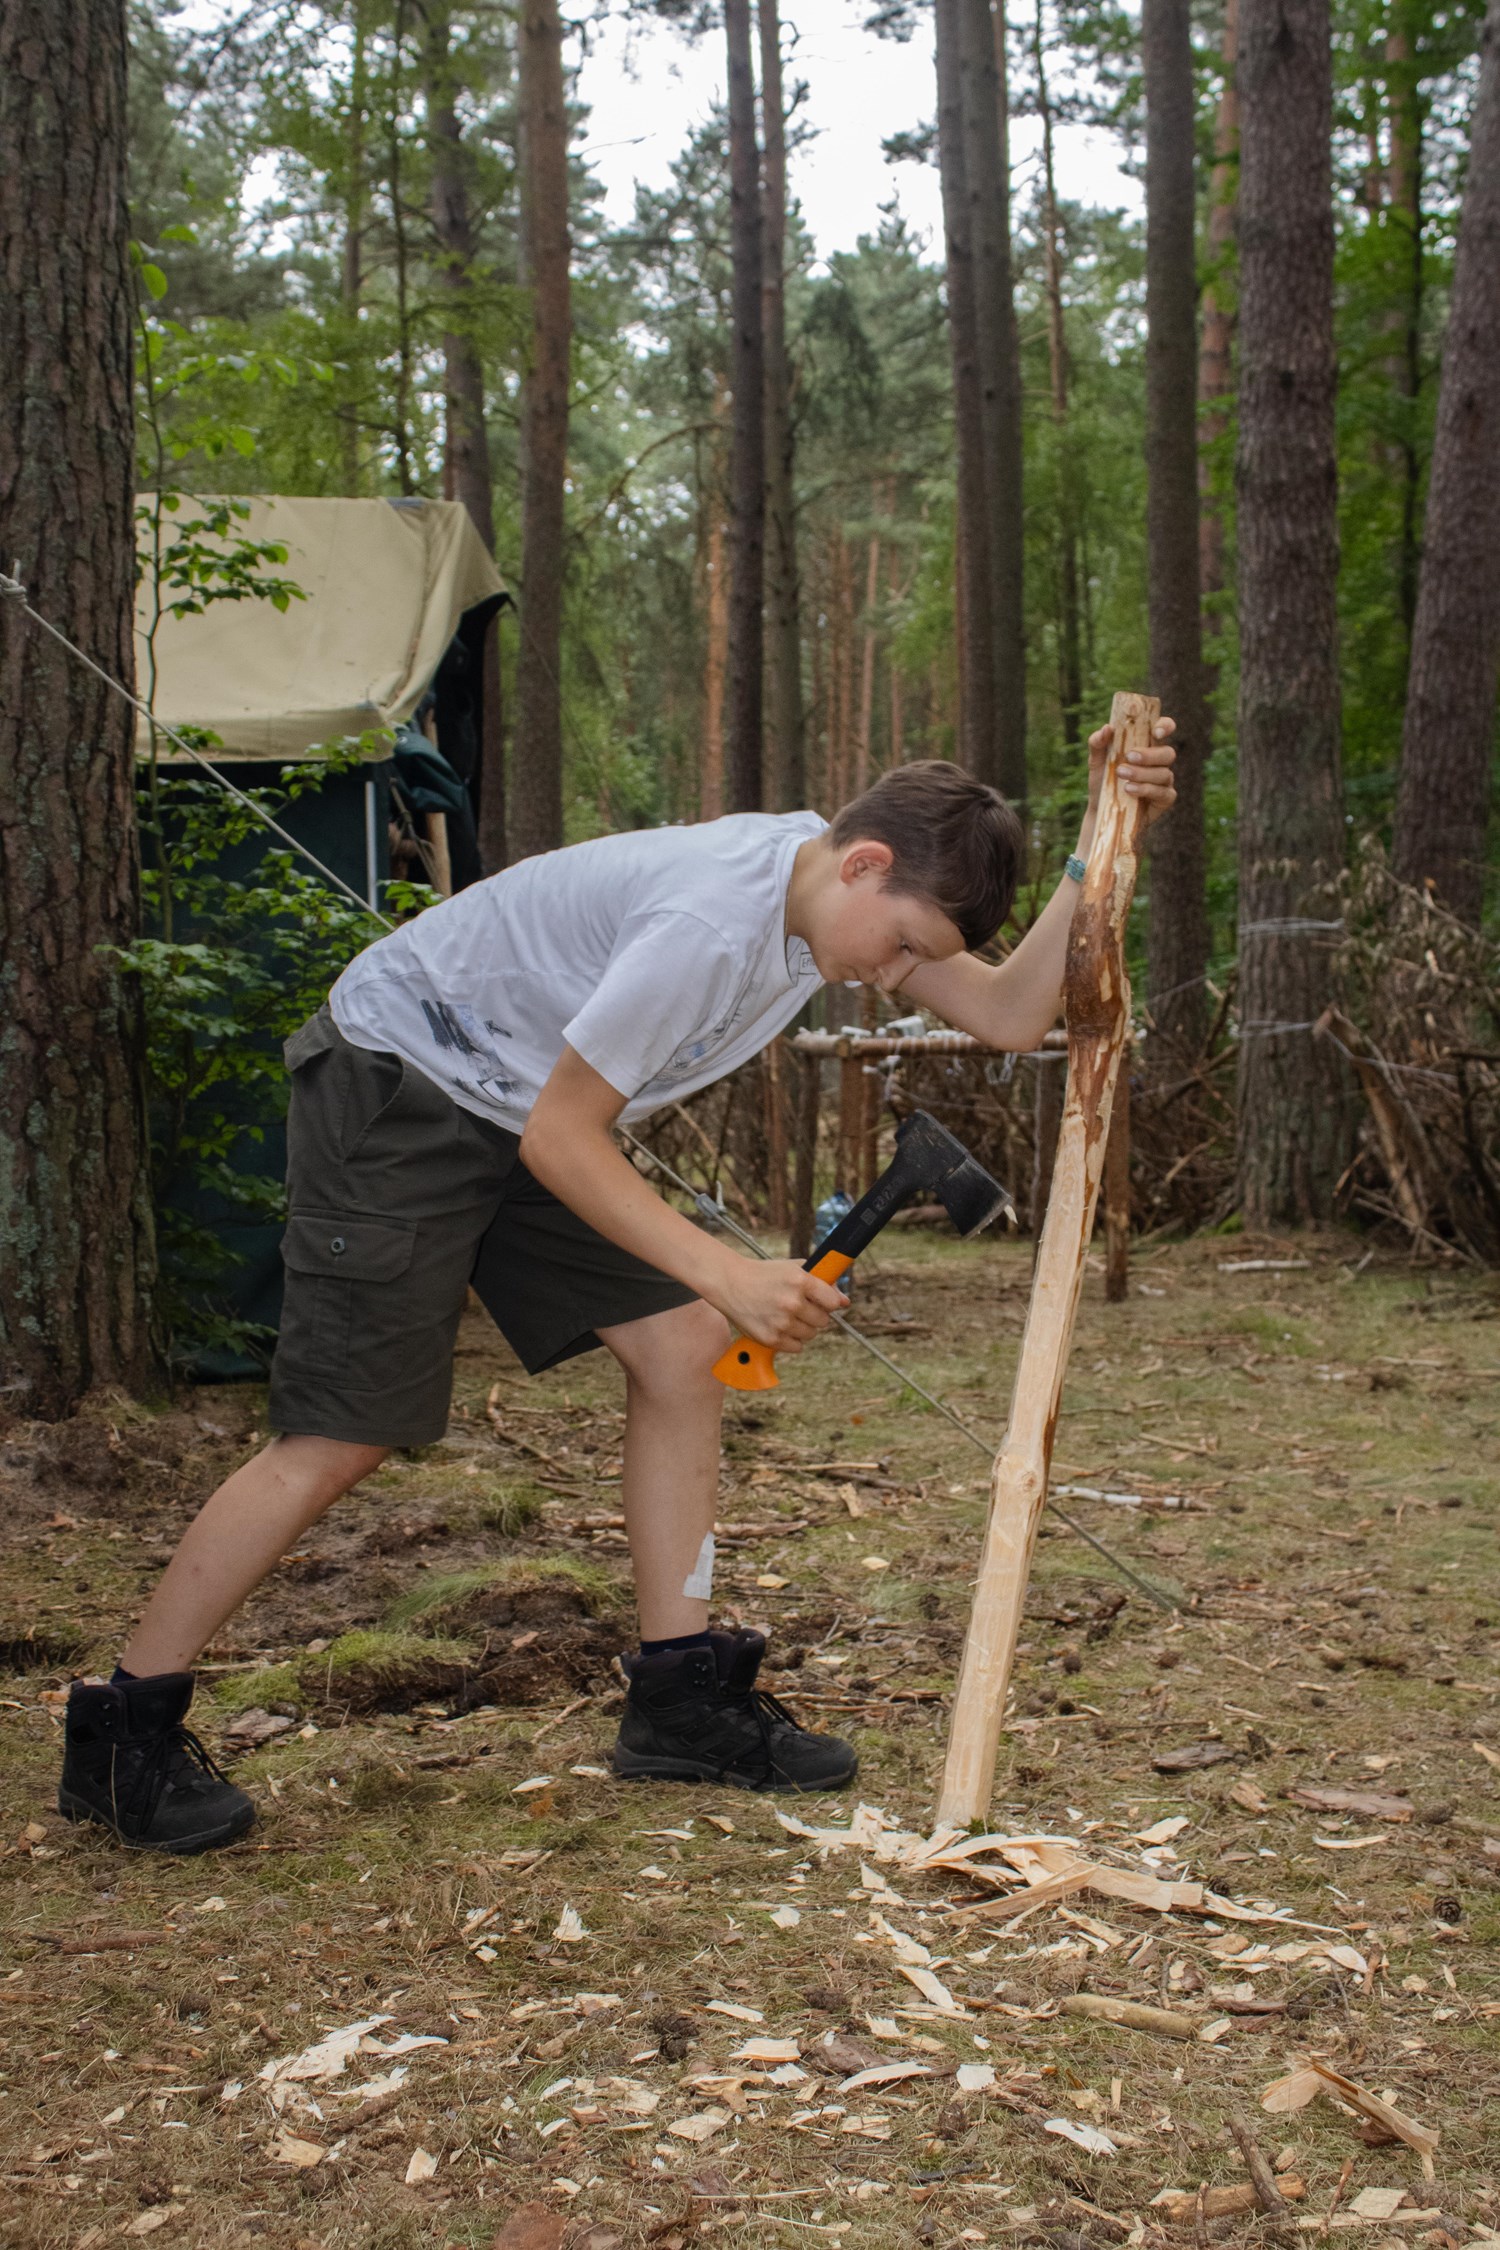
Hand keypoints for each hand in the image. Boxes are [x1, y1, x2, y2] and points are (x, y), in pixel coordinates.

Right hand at [713, 1258, 848, 1353]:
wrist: (731, 1284)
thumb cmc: (765, 1274)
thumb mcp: (794, 1268)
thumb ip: (822, 1282)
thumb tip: (845, 1301)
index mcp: (800, 1281)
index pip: (833, 1302)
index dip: (829, 1302)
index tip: (822, 1301)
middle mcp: (792, 1303)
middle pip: (823, 1321)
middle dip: (815, 1314)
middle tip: (800, 1307)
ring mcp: (781, 1323)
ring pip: (811, 1334)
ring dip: (803, 1327)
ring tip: (787, 1315)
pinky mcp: (771, 1339)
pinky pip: (797, 1347)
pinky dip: (791, 1339)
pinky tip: (780, 1325)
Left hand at [1086, 716, 1177, 828]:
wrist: (1100, 810)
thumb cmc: (1102, 781)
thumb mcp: (1096, 761)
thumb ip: (1098, 743)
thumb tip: (1107, 728)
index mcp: (1147, 746)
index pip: (1164, 729)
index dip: (1165, 726)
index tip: (1156, 732)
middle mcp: (1159, 762)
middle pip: (1168, 753)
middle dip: (1150, 755)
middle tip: (1129, 757)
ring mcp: (1164, 781)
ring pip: (1164, 773)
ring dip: (1142, 773)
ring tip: (1121, 775)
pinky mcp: (1164, 799)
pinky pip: (1163, 793)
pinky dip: (1146, 790)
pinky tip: (1130, 790)